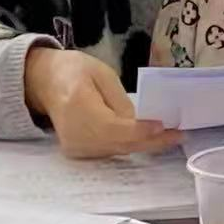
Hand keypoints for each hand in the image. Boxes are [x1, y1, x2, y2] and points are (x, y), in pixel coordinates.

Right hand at [24, 48, 180, 158]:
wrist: (45, 82)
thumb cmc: (75, 71)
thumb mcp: (102, 74)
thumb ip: (120, 100)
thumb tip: (140, 123)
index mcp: (77, 105)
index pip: (113, 127)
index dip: (139, 130)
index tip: (163, 127)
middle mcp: (74, 132)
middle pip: (118, 143)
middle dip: (151, 141)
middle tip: (178, 136)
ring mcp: (74, 146)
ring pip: (117, 150)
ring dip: (143, 144)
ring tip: (168, 136)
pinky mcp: (76, 152)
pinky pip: (109, 151)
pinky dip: (129, 144)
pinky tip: (146, 138)